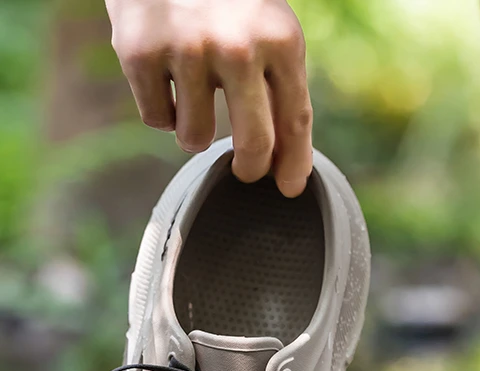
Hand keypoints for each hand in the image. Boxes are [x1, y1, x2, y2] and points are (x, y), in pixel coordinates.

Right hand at [106, 0, 311, 194]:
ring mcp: (187, 49)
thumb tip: (282, 162)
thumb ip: (277, 86)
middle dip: (251, 169)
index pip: (295, 121)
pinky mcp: (139, 51)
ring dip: (195, 132)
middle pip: (253, 144)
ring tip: (194, 95)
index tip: (290, 189)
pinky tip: (165, 75)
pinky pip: (157, 119)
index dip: (294, 165)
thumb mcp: (266, 28)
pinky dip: (162, 109)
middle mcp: (237, 46)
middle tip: (245, 172)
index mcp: (280, 39)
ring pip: (195, 139)